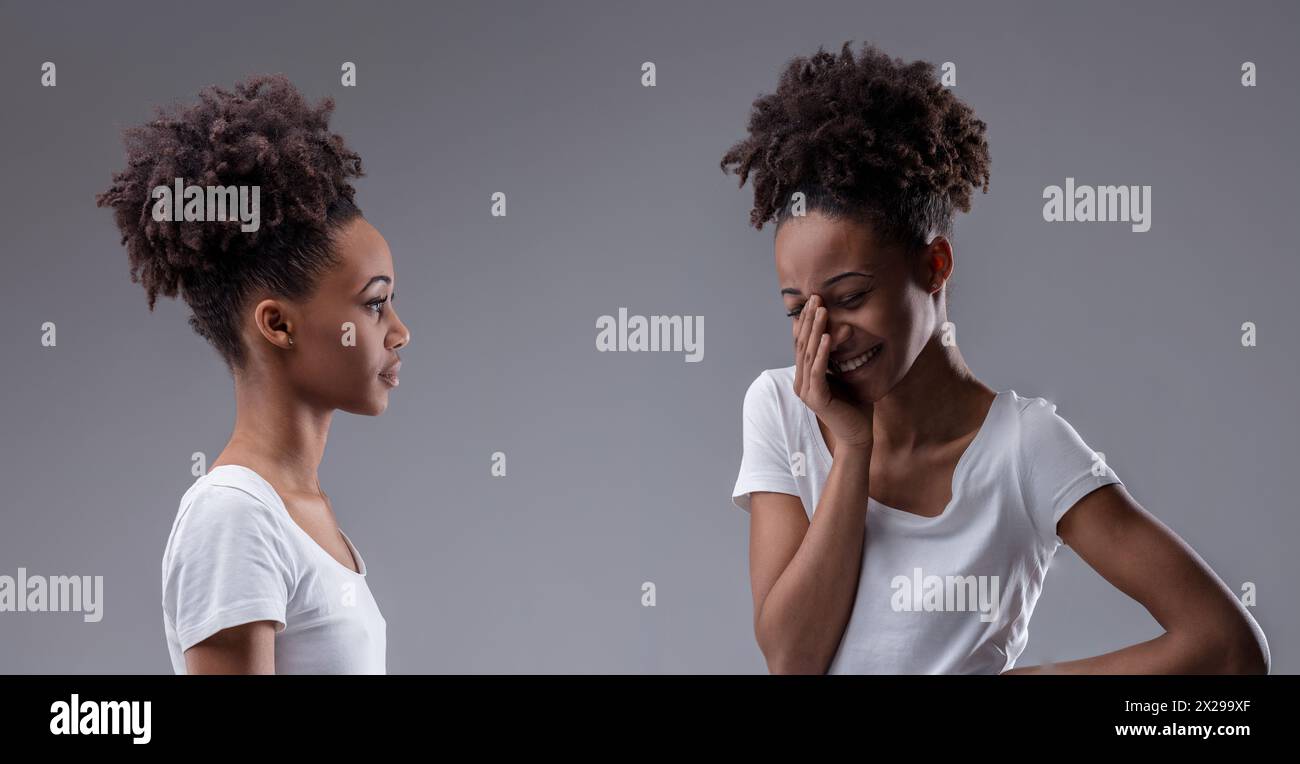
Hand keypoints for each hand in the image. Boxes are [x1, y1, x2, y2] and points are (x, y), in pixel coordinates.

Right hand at [792, 294, 873, 448]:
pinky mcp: (816, 398)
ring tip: (822, 310)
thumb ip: (836, 357)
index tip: (815, 300)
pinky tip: (826, 337)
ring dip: (815, 330)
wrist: (858, 434)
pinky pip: (818, 371)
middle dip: (810, 319)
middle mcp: (801, 382)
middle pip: (802, 344)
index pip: (803, 343)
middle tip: (816, 297)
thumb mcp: (844, 374)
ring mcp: (806, 391)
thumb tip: (836, 333)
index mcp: (805, 376)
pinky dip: (822, 353)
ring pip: (808, 354)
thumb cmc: (854, 405)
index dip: (808, 321)